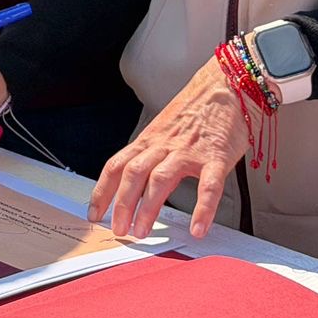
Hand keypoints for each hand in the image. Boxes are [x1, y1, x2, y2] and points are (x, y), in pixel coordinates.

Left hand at [89, 56, 244, 238]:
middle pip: (133, 175)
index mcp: (148, 141)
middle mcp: (163, 145)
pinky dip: (202, 208)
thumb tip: (135, 182)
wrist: (224, 86)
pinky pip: (208, 186)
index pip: (116, 166)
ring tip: (143, 231)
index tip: (94, 214)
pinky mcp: (216, 157)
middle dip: (121, 204)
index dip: (101, 191)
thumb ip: (150, 154)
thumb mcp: (163, 131)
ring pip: (161, 179)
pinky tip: (198, 228)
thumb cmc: (194, 112)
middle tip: (119, 230)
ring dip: (148, 208)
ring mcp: (188, 151)